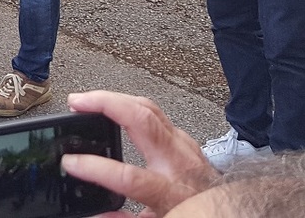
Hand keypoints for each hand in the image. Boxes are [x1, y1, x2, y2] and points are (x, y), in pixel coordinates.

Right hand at [60, 91, 218, 217]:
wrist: (233, 215)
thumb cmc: (197, 215)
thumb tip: (93, 215)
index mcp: (172, 192)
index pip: (130, 175)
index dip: (97, 168)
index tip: (71, 163)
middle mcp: (180, 163)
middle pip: (142, 119)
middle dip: (106, 104)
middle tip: (77, 101)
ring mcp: (184, 146)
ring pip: (149, 107)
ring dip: (115, 98)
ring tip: (87, 99)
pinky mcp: (185, 140)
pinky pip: (156, 113)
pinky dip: (130, 105)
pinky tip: (114, 107)